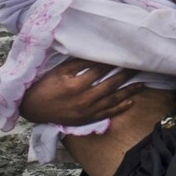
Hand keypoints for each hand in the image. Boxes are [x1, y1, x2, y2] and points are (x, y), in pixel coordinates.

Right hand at [19, 59, 144, 125]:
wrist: (33, 108)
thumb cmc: (46, 86)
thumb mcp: (60, 71)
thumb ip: (79, 64)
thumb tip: (98, 56)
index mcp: (76, 84)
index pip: (100, 70)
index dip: (114, 62)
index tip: (125, 55)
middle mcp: (84, 98)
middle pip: (111, 84)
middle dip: (126, 74)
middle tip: (139, 66)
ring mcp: (86, 111)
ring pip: (113, 99)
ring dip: (129, 91)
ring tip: (142, 84)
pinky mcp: (86, 119)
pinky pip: (107, 114)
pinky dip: (120, 108)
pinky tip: (131, 102)